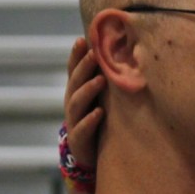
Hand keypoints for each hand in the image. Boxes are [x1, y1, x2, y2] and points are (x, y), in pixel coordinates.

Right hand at [64, 37, 104, 171]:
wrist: (89, 154)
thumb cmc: (99, 120)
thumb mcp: (100, 98)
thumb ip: (103, 78)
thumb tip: (121, 52)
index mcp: (77, 91)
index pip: (73, 69)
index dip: (76, 55)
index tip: (83, 39)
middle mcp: (73, 103)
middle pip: (75, 82)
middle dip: (83, 67)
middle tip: (95, 54)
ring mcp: (74, 121)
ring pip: (76, 103)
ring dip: (88, 90)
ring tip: (100, 79)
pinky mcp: (79, 140)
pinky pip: (82, 129)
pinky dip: (90, 120)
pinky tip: (99, 112)